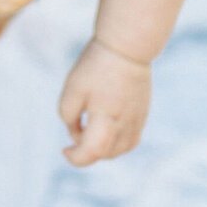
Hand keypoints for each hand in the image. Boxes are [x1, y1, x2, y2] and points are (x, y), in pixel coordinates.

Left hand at [58, 36, 150, 166]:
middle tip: (76, 130)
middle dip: (87, 151)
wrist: (127, 47)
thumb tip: (75, 133)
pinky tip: (106, 127)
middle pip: (105, 154)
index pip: (92, 152)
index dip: (76, 158)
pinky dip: (117, 142)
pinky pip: (131, 140)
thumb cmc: (96, 66)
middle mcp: (125, 124)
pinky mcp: (142, 114)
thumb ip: (68, 116)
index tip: (64, 150)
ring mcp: (137, 121)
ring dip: (103, 149)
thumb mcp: (72, 89)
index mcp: (106, 118)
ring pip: (120, 150)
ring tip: (90, 129)